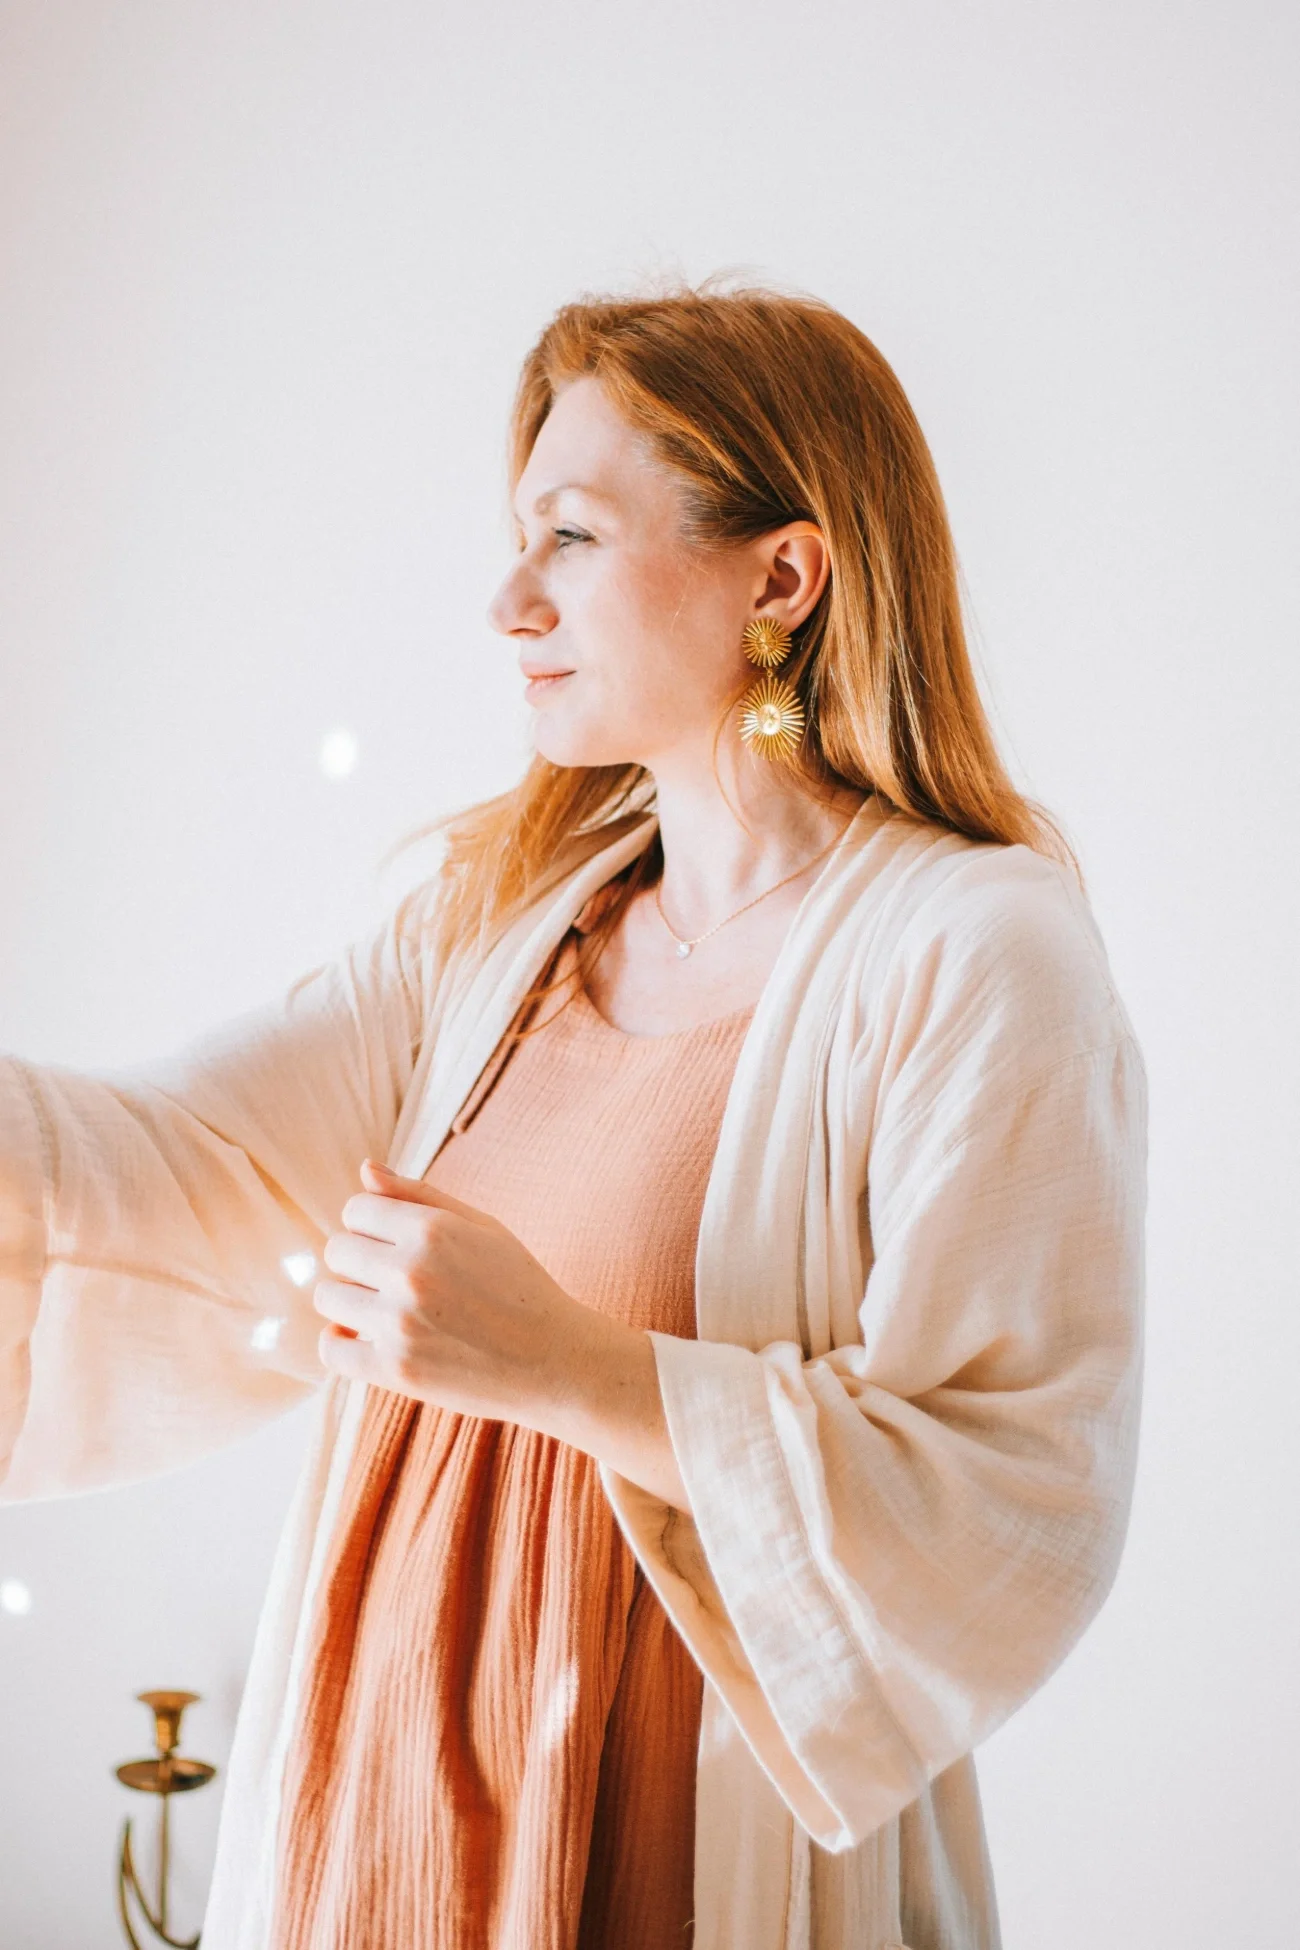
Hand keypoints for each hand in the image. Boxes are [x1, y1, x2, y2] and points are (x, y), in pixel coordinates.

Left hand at [315, 1159, 601, 1423]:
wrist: (554, 1361)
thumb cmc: (519, 1287)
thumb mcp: (481, 1226)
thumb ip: (419, 1195)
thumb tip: (365, 1168)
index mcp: (432, 1229)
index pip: (355, 1209)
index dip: (372, 1224)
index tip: (395, 1244)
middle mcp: (411, 1271)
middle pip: (337, 1250)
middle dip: (358, 1260)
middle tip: (392, 1279)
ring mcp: (400, 1322)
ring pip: (328, 1296)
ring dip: (349, 1300)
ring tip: (382, 1309)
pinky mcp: (395, 1369)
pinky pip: (330, 1348)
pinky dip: (340, 1342)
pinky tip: (363, 1338)